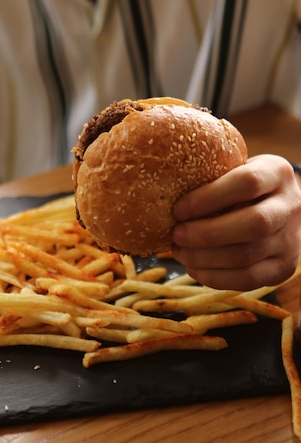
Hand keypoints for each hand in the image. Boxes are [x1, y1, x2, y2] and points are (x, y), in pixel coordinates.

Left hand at [171, 154, 300, 290]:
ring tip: (179, 252)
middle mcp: (291, 206)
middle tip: (176, 235)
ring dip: (205, 258)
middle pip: (253, 225)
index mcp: (277, 172)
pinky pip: (248, 279)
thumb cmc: (242, 184)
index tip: (178, 209)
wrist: (279, 207)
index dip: (208, 198)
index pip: (247, 182)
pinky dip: (215, 277)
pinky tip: (194, 268)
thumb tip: (159, 187)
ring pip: (247, 256)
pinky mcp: (284, 268)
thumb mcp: (234, 168)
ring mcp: (291, 240)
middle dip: (206, 234)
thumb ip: (210, 174)